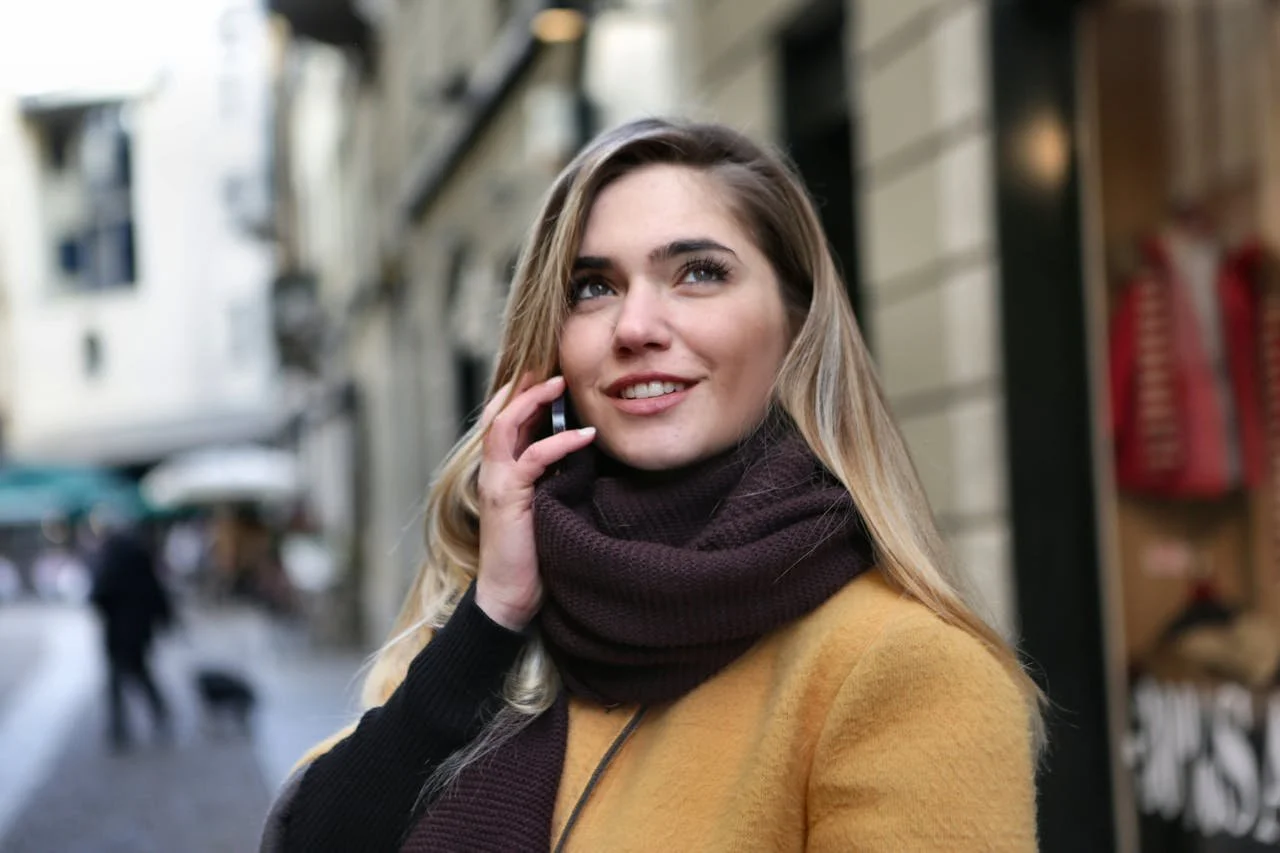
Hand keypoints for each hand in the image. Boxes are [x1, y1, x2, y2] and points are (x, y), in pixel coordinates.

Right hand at [474, 375, 595, 629]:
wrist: (510, 596)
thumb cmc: (535, 552)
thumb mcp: (547, 503)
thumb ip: (556, 474)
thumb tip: (586, 447)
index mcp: (501, 468)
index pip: (505, 416)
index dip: (524, 391)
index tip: (553, 371)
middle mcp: (493, 469)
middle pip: (498, 410)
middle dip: (524, 384)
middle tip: (554, 365)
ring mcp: (496, 482)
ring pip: (505, 426)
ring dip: (533, 401)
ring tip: (562, 384)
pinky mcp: (507, 498)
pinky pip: (530, 459)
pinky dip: (557, 443)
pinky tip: (584, 436)